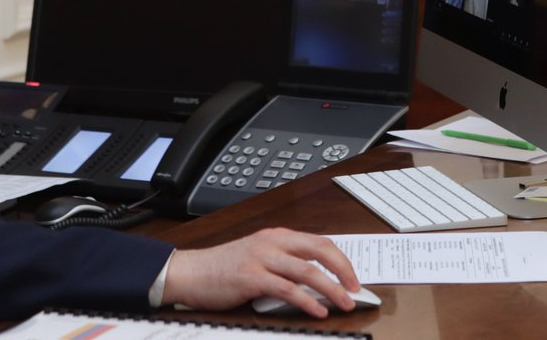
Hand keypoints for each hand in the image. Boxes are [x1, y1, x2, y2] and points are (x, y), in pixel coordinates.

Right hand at [161, 227, 359, 317]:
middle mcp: (271, 242)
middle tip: (356, 288)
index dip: (341, 258)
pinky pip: (287, 289)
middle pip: (319, 250)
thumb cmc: (223, 268)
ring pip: (307, 271)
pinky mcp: (251, 278)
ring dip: (331, 288)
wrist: (191, 272)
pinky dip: (307, 301)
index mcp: (276, 236)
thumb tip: (317, 280)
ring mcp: (261, 258)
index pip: (318, 241)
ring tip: (344, 303)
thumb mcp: (258, 257)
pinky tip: (318, 310)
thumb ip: (284, 263)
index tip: (353, 276)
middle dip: (343, 269)